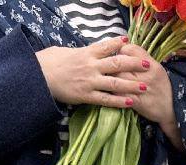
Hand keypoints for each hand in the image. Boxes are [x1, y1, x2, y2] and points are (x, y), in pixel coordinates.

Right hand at [36, 37, 151, 107]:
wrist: (37, 77)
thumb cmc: (48, 63)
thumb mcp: (64, 51)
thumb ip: (78, 52)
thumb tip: (85, 51)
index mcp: (85, 52)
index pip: (106, 46)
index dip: (118, 43)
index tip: (129, 41)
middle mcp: (90, 65)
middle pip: (117, 63)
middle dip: (134, 63)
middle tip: (147, 64)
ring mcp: (89, 81)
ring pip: (115, 82)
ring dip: (132, 84)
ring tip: (145, 86)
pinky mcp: (86, 96)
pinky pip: (106, 99)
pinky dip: (119, 101)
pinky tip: (130, 103)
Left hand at [116, 42, 172, 126]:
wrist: (172, 109)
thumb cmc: (161, 87)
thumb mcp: (156, 68)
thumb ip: (141, 57)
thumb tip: (123, 48)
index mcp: (152, 64)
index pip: (129, 49)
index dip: (120, 51)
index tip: (117, 56)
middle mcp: (147, 74)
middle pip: (120, 63)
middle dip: (111, 66)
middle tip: (108, 69)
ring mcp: (142, 89)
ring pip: (117, 78)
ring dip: (109, 79)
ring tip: (107, 80)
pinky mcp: (138, 102)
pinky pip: (119, 95)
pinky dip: (112, 93)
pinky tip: (110, 93)